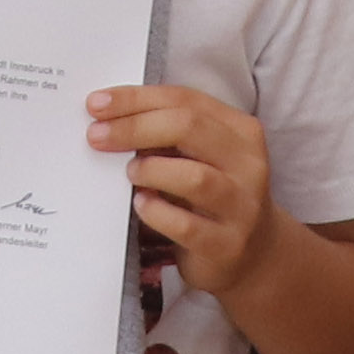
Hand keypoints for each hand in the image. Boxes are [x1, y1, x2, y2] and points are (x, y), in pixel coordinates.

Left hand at [88, 80, 283, 300]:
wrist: (256, 255)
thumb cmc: (215, 196)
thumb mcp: (203, 156)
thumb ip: (171, 134)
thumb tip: (111, 117)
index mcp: (241, 131)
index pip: (185, 100)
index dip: (137, 98)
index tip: (97, 104)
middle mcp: (248, 164)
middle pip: (189, 127)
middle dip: (136, 127)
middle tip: (97, 135)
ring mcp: (241, 206)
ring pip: (194, 177)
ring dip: (151, 170)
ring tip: (130, 172)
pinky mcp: (227, 244)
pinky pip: (186, 225)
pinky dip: (156, 212)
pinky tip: (141, 205)